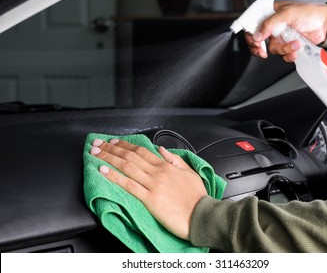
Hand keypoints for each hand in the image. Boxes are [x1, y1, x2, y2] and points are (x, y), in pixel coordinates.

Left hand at [90, 139, 206, 239]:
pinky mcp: (150, 199)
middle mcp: (158, 172)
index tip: (113, 141)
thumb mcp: (190, 172)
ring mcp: (153, 185)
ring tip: (95, 153)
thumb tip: (161, 149)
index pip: (141, 151)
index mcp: (167, 166)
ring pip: (127, 167)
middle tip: (98, 144)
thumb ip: (175, 159)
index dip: (125, 145)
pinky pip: (128, 185)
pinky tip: (104, 171)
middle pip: (130, 156)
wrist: (201, 215)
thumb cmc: (197, 197)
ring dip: (109, 158)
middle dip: (111, 148)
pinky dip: (114, 176)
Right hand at [245, 1, 326, 61]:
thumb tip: (257, 35)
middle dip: (259, 48)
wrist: (325, 24)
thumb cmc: (309, 13)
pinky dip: (289, 54)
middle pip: (257, 40)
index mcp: (270, 14)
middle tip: (263, 52)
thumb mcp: (287, 14)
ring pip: (272, 49)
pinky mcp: (287, 46)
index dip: (250, 35)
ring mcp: (279, 37)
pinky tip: (296, 49)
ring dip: (284, 49)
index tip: (255, 42)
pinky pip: (282, 55)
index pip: (253, 25)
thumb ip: (270, 24)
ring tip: (295, 43)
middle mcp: (272, 26)